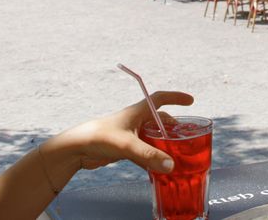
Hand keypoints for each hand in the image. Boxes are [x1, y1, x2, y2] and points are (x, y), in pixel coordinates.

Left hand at [53, 91, 193, 173]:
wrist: (76, 149)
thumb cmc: (98, 137)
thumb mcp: (127, 145)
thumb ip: (149, 155)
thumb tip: (171, 165)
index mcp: (137, 112)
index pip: (160, 99)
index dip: (176, 97)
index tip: (190, 101)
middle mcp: (135, 121)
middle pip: (160, 120)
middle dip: (173, 127)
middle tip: (186, 136)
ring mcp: (130, 135)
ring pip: (153, 137)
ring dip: (164, 145)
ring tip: (176, 154)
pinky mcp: (124, 149)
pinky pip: (144, 152)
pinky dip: (152, 159)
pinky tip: (158, 169)